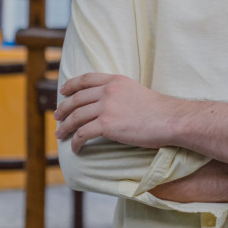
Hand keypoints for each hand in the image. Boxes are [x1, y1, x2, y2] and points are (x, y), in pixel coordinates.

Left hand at [55, 73, 177, 153]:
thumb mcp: (136, 91)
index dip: (72, 85)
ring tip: (60, 134)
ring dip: (65, 127)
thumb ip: (119, 93)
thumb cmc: (158, 111)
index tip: (63, 91)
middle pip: (77, 99)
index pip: (87, 79)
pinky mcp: (107, 125)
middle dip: (64, 109)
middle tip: (57, 117)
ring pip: (76, 117)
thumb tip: (107, 105)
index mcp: (116, 80)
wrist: (170, 119)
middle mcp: (108, 91)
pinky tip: (76, 148)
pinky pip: (83, 133)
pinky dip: (76, 141)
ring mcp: (107, 107)